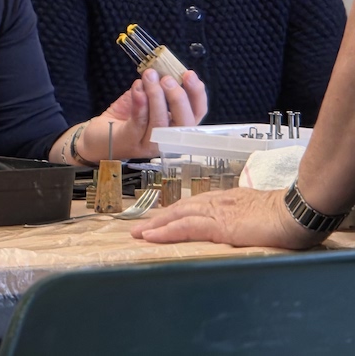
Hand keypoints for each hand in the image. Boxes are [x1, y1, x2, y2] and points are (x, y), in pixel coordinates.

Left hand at [81, 69, 207, 159]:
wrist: (97, 136)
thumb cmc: (125, 117)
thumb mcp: (145, 99)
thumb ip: (158, 88)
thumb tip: (163, 68)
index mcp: (175, 128)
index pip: (196, 114)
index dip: (197, 95)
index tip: (189, 74)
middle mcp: (167, 140)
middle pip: (184, 123)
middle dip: (178, 97)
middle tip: (167, 79)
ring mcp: (148, 144)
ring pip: (160, 122)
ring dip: (156, 96)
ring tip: (149, 77)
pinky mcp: (129, 142)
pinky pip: (138, 122)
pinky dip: (140, 104)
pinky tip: (137, 88)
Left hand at [131, 187, 323, 249]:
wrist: (297, 212)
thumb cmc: (287, 215)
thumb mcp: (262, 215)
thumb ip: (248, 219)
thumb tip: (244, 226)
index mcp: (227, 200)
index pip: (195, 205)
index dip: (176, 213)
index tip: (162, 219)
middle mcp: (217, 203)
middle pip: (181, 209)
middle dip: (159, 218)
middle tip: (140, 228)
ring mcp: (216, 212)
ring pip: (178, 216)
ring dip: (156, 224)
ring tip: (139, 233)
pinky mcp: (218, 225)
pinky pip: (186, 227)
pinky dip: (166, 231)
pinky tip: (152, 236)